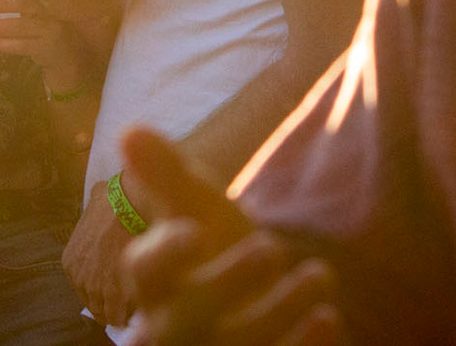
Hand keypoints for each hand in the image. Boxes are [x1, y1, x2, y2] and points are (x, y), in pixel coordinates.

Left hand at [65, 185, 136, 326]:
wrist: (129, 205)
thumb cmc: (114, 199)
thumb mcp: (93, 201)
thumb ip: (94, 207)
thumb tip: (101, 195)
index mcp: (71, 261)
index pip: (84, 287)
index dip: (102, 288)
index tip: (116, 287)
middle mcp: (79, 278)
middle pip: (94, 303)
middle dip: (110, 303)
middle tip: (127, 299)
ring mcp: (95, 288)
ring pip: (107, 314)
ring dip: (120, 312)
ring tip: (135, 305)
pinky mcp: (114, 294)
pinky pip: (119, 316)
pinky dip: (128, 315)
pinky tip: (138, 308)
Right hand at [120, 128, 343, 345]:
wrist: (248, 299)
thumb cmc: (213, 248)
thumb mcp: (193, 209)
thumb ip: (165, 175)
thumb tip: (129, 130)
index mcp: (158, 282)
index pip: (143, 272)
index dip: (164, 254)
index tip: (195, 232)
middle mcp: (176, 325)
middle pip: (183, 320)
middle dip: (225, 285)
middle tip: (271, 246)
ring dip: (279, 311)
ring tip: (319, 274)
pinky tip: (327, 317)